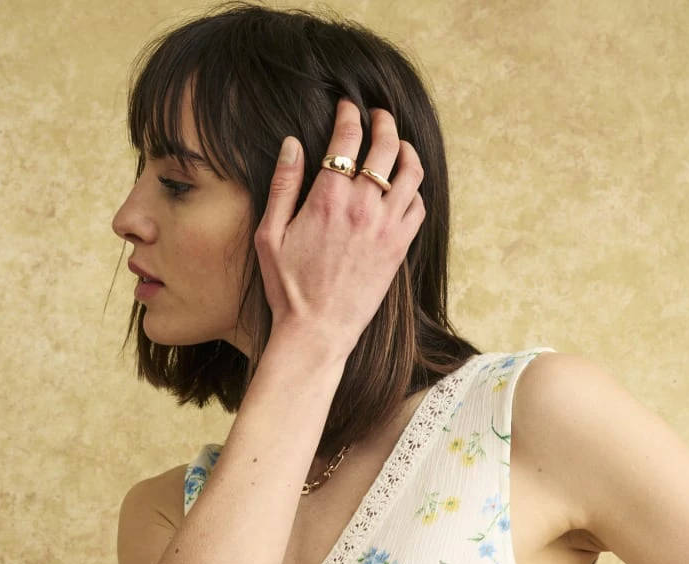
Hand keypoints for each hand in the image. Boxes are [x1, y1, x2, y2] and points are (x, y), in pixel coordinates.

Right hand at [253, 98, 425, 359]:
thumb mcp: (270, 235)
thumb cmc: (287, 288)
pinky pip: (418, 206)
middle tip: (378, 116)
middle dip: (383, 122)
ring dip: (407, 150)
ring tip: (399, 145)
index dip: (349, 114)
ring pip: (411, 172)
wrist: (317, 332)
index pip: (347, 138)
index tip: (348, 107)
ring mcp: (385, 227)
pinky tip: (404, 187)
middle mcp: (362, 207)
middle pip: (386, 146)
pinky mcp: (399, 248)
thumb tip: (293, 144)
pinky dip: (415, 189)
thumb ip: (282, 185)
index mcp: (328, 199)